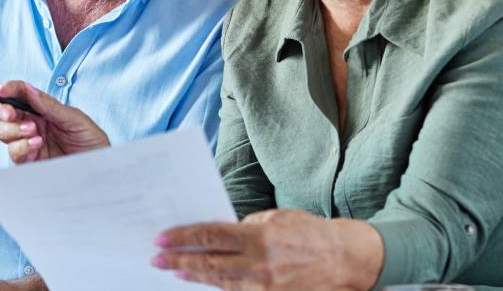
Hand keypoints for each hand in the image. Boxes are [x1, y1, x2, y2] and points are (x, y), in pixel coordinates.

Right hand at [0, 80, 109, 162]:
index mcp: (43, 109)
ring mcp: (28, 142)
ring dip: (13, 129)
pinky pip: (14, 152)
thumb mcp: (74, 118)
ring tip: (33, 131)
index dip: (10, 89)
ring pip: (4, 132)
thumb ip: (50, 105)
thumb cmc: (91, 141)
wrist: (98, 168)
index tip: (3, 89)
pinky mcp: (29, 161)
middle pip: (5, 114)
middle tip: (10, 114)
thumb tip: (28, 89)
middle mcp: (32, 124)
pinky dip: (21, 146)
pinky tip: (37, 144)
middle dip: (3, 112)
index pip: (21, 95)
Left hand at [151, 210, 383, 289]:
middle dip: (180, 261)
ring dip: (194, 276)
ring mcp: (264, 287)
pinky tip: (203, 281)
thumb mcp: (278, 218)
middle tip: (156, 259)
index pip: (212, 236)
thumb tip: (219, 232)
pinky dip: (218, 286)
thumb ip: (248, 226)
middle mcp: (260, 265)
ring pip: (220, 282)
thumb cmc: (311, 233)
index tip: (162, 239)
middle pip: (210, 264)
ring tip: (175, 271)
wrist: (346, 259)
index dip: (184, 238)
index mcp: (260, 237)